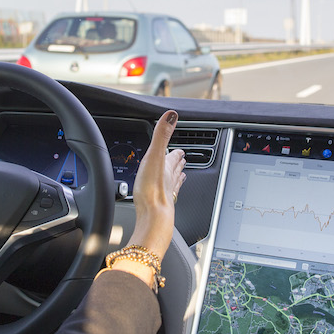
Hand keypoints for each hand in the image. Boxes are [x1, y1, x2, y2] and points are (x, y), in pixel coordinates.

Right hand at [123, 110, 184, 260]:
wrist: (152, 218)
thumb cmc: (152, 190)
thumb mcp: (155, 156)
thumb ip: (162, 135)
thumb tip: (172, 114)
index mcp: (167, 167)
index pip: (174, 156)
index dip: (177, 152)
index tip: (180, 149)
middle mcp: (169, 182)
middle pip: (176, 170)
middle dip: (178, 164)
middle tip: (181, 160)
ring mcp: (165, 196)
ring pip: (173, 185)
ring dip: (175, 179)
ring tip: (179, 176)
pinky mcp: (159, 209)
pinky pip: (165, 199)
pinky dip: (167, 195)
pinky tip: (165, 200)